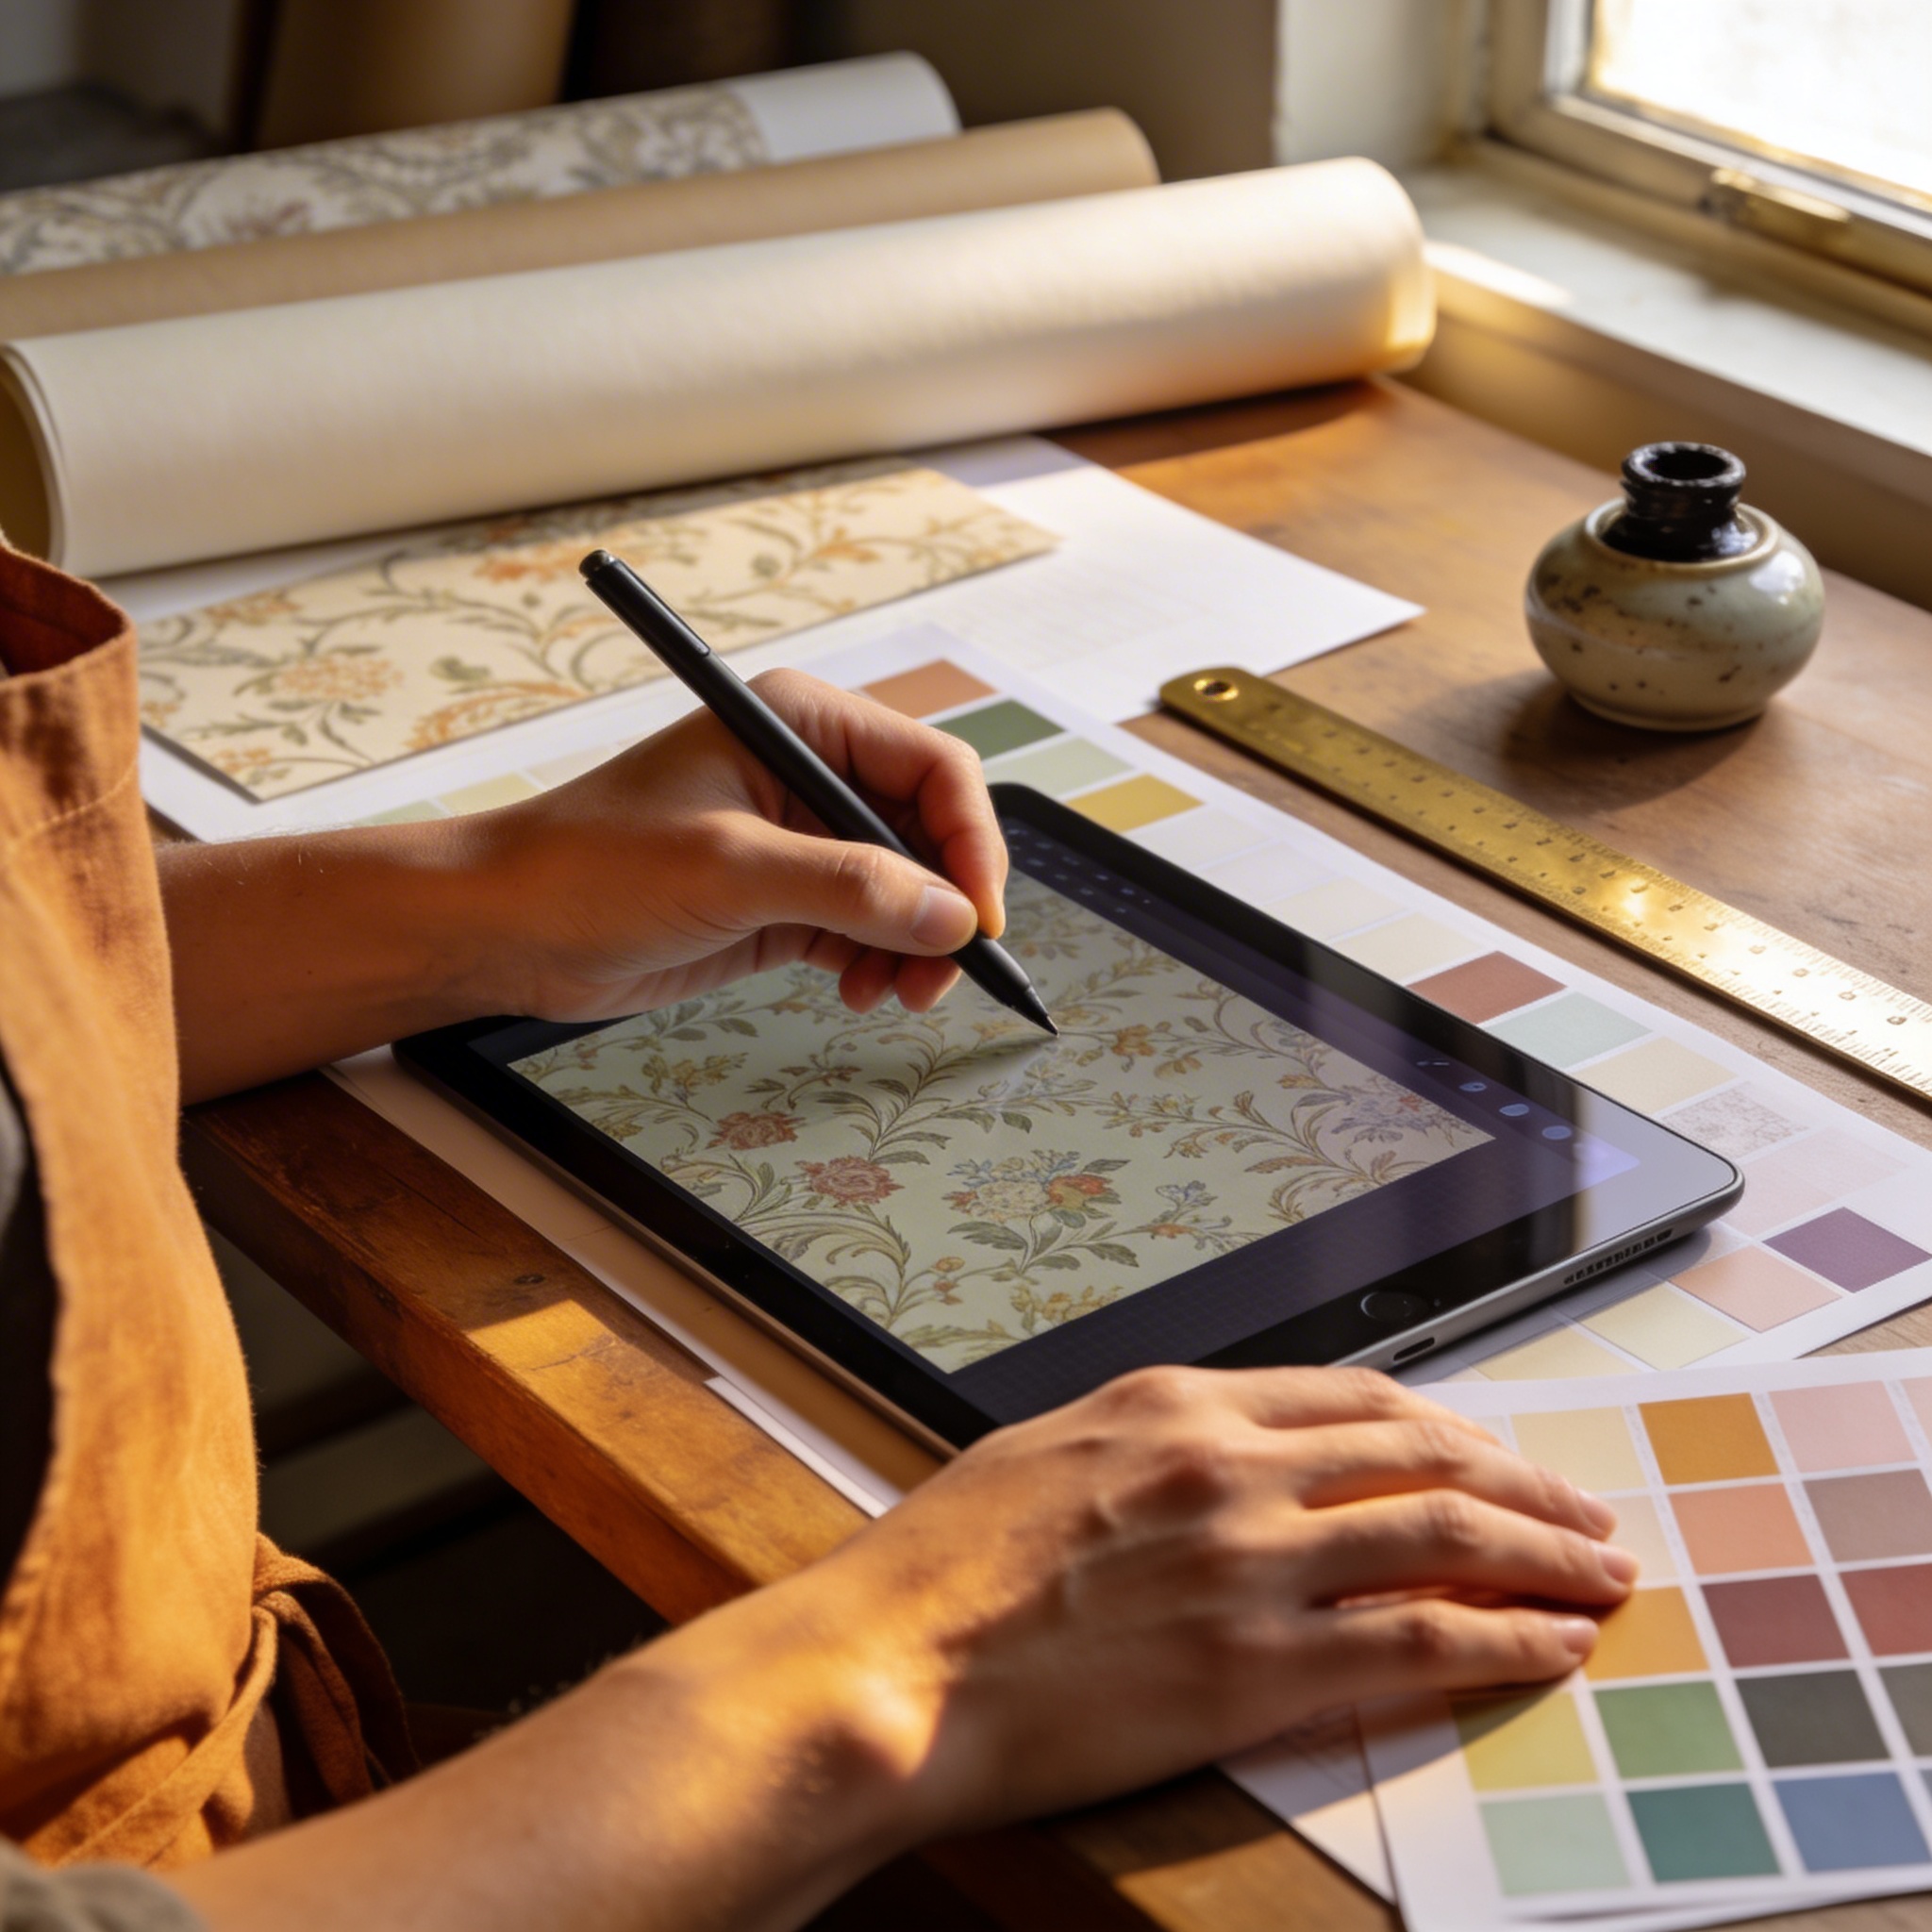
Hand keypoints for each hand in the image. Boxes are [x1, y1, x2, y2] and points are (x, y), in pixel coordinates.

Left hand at [466, 669, 1005, 1020]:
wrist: (505, 928)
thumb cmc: (588, 865)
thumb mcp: (729, 869)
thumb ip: (849, 887)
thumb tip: (950, 916)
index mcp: (799, 725)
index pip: (932, 769)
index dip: (969, 842)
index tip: (978, 915)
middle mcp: (809, 775)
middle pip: (929, 834)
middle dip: (945, 905)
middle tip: (943, 969)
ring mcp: (798, 843)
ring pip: (905, 892)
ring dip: (916, 945)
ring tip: (895, 994)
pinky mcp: (783, 902)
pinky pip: (866, 930)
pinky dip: (880, 965)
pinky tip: (864, 992)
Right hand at [747, 1364, 1633, 1839]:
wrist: (894, 1661)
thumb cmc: (946, 1566)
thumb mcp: (1046, 1452)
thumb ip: (1149, 1444)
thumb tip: (1220, 1454)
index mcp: (1176, 1404)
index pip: (1355, 1398)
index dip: (1447, 1426)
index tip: (1494, 1453)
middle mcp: (1230, 1464)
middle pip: (1424, 1453)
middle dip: (1525, 1482)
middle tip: (1584, 1511)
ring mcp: (1252, 1562)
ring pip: (1446, 1534)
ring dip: (1544, 1553)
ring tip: (1600, 1573)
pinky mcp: (1257, 1667)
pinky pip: (1418, 1640)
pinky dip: (1503, 1637)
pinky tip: (1549, 1645)